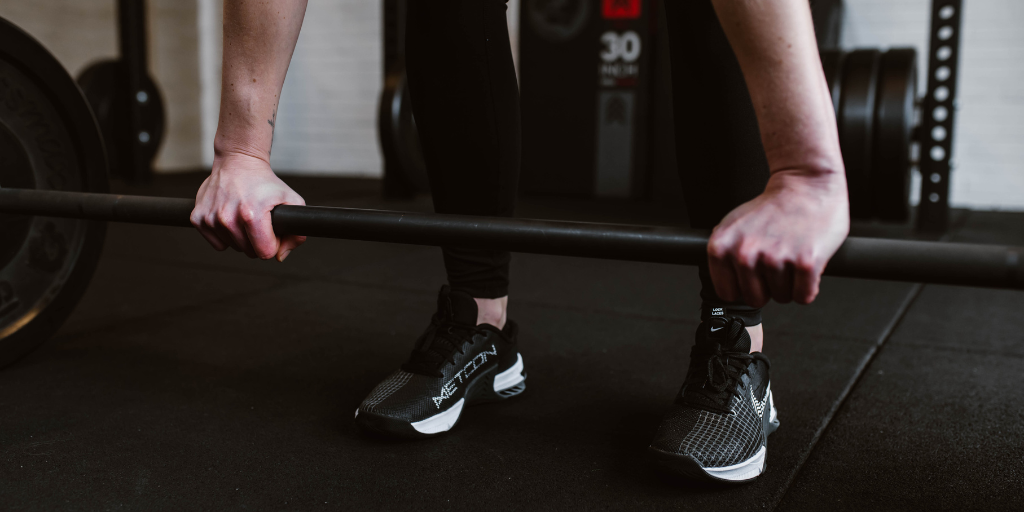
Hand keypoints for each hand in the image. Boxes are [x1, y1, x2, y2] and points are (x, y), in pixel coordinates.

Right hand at [191, 152, 305, 260]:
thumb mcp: (292, 202)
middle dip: (258, 240)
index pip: (265, 253)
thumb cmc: (265, 182)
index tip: (272, 230)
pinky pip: (217, 244)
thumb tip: (280, 256)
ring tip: (244, 215)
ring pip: (234, 247)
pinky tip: (230, 217)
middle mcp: (228, 218)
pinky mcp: (197, 218)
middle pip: (250, 252)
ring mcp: (211, 218)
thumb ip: (296, 233)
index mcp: (252, 214)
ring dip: (241, 237)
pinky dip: (225, 235)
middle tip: (259, 220)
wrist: (239, 161)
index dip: (273, 244)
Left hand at [707, 170, 849, 306]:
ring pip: (781, 298)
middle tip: (776, 262)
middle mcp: (745, 253)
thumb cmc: (773, 207)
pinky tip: (804, 265)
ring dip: (789, 283)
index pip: (727, 293)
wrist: (807, 185)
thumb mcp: (733, 225)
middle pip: (755, 299)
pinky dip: (808, 286)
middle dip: (768, 287)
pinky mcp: (805, 263)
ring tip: (790, 256)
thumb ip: (723, 253)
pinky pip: (804, 296)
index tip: (753, 273)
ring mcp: (775, 258)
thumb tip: (722, 283)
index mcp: (721, 246)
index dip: (743, 286)